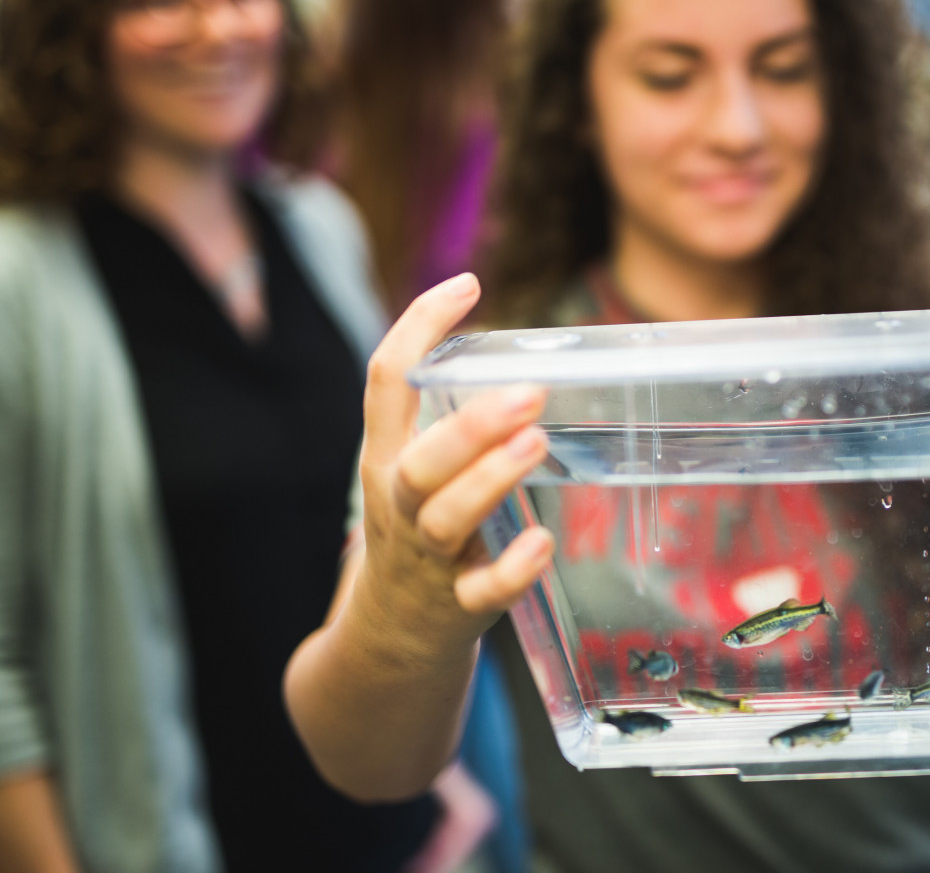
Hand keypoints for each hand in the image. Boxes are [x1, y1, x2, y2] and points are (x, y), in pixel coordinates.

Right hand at [355, 273, 555, 651]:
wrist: (387, 645)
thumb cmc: (419, 539)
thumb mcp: (415, 475)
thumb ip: (454, 425)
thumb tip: (526, 360)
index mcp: (386, 459)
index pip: (386, 381)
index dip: (420, 328)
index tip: (468, 284)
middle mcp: (399, 505)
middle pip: (420, 461)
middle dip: (470, 426)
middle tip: (529, 393)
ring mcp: (426, 559)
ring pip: (446, 519)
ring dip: (491, 480)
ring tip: (537, 443)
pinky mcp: (455, 608)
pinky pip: (480, 593)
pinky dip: (511, 569)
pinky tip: (543, 543)